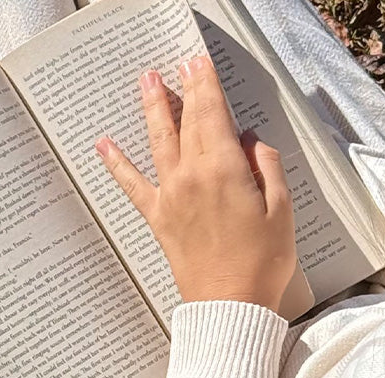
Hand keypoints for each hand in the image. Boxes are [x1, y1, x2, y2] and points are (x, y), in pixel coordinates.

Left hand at [96, 55, 295, 309]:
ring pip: (159, 142)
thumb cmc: (261, 264)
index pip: (213, 113)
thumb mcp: (280, 210)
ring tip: (146, 83)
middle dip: (184, 89)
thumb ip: (265, 167)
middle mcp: (192, 177)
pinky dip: (116, 164)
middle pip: (187, 122)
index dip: (205, 85)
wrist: (230, 307)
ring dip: (152, 109)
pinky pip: (132, 186)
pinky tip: (103, 146)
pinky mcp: (159, 220)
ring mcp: (171, 197)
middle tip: (179, 65)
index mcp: (224, 169)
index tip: (199, 64)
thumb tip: (250, 142)